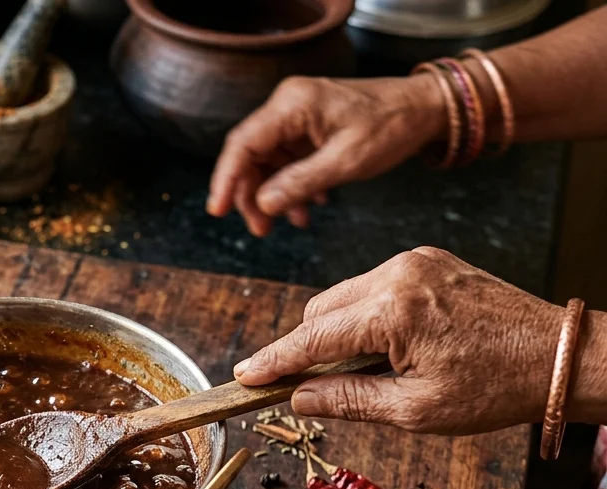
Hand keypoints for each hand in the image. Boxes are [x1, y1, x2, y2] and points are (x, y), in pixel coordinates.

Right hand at [207, 75, 447, 236]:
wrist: (425, 109)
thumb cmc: (392, 126)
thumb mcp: (346, 161)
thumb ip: (300, 183)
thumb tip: (262, 204)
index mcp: (292, 105)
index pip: (243, 144)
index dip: (226, 180)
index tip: (217, 211)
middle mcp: (287, 105)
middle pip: (250, 155)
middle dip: (252, 195)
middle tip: (262, 230)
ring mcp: (296, 116)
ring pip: (266, 162)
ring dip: (274, 196)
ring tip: (293, 222)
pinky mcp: (307, 128)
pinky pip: (286, 161)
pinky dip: (292, 187)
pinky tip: (310, 206)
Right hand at [232, 248, 564, 434]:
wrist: (559, 356)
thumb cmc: (495, 388)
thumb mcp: (415, 410)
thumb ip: (346, 400)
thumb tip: (297, 400)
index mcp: (394, 311)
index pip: (312, 338)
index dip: (274, 362)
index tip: (244, 377)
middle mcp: (399, 274)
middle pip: (320, 310)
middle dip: (304, 348)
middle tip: (297, 386)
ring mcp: (415, 262)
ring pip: (343, 296)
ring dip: (334, 331)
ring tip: (352, 371)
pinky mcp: (428, 260)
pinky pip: (372, 287)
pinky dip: (362, 315)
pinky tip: (378, 346)